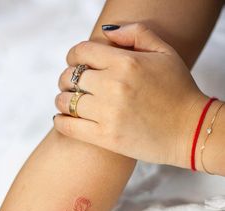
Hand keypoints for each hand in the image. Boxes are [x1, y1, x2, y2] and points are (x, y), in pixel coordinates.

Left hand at [54, 23, 208, 167]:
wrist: (189, 131)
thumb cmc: (179, 91)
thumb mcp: (165, 53)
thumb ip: (136, 33)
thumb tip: (106, 32)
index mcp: (126, 63)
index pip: (81, 52)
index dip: (73, 55)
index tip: (74, 62)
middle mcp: (113, 86)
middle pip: (70, 77)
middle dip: (67, 78)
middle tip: (71, 85)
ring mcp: (108, 114)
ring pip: (66, 101)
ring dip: (62, 100)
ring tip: (68, 102)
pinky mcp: (107, 138)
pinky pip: (69, 127)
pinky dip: (60, 121)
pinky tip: (62, 119)